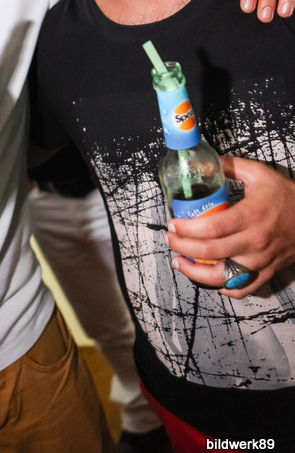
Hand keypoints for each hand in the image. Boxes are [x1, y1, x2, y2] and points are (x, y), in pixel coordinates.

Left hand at [164, 155, 294, 297]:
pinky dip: (222, 288)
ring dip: (195, 272)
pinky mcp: (266, 273)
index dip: (186, 229)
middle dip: (182, 247)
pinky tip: (209, 277)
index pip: (211, 228)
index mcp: (251, 216)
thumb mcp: (260, 174)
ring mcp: (260, 262)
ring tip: (179, 262)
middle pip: (210, 252)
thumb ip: (231, 166)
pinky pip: (240, 289)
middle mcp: (254, 242)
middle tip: (170, 239)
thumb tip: (205, 162)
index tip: (172, 224)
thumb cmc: (287, 196)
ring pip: (222, 277)